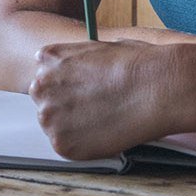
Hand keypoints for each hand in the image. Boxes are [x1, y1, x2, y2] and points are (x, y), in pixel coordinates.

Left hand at [28, 40, 181, 159]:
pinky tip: (104, 132)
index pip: (46, 77)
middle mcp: (40, 86)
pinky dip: (84, 145)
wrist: (155, 88)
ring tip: (103, 120)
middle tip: (95, 109)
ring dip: (73, 126)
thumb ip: (77, 61)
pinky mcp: (61, 143)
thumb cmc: (137, 65)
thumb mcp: (99, 48)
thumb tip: (80, 70)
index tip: (83, 91)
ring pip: (55, 126)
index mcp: (47, 58)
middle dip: (66, 106)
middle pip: (45, 102)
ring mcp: (48, 116)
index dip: (67, 86)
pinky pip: (68, 148)